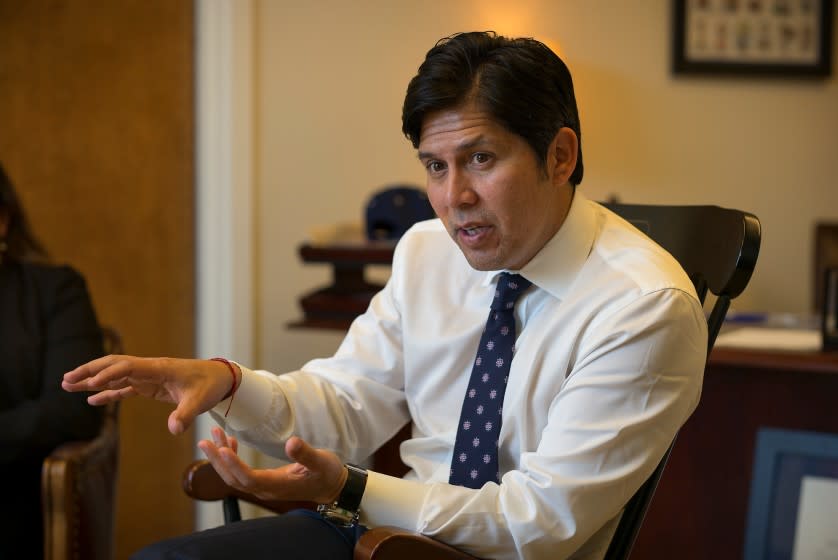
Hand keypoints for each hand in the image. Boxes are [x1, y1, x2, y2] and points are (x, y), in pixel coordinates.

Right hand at [62, 355, 235, 434]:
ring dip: (93, 380)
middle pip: (114, 366)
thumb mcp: (200, 401)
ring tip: (68, 385)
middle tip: (66, 380)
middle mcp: (150, 369)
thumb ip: (186, 414)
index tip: (90, 383)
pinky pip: (125, 388)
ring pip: (115, 375)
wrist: (220, 379)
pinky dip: (108, 392)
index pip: (127, 367)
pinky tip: (92, 400)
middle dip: (90, 371)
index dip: (108, 374)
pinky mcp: (151, 386)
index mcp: (159, 368)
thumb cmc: (210, 386)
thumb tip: (174, 429)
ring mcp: (148, 377)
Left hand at [199, 427, 347, 504]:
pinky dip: (232, 459)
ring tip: (213, 436)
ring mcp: (264, 487)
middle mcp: (266, 489)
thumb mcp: (321, 461)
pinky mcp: (264, 482)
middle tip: (205, 441)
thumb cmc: (327, 473)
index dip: (234, 465)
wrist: (332, 487)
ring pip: (235, 477)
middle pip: (234, 479)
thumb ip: (306, 453)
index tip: (222, 449)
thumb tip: (291, 442)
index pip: (249, 478)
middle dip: (218, 460)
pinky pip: (241, 474)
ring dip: (221, 458)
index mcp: (278, 485)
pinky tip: (229, 444)